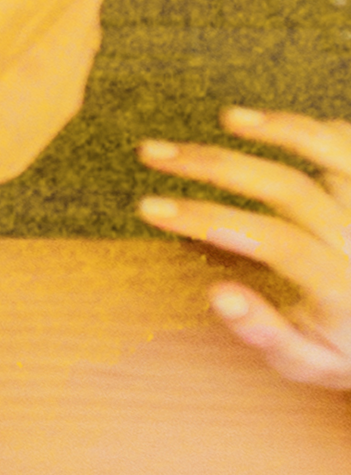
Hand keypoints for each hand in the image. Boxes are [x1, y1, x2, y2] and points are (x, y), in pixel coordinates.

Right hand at [139, 105, 350, 388]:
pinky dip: (313, 128)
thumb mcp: (306, 361)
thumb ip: (266, 332)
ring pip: (331, 153)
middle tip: (154, 154)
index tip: (149, 209)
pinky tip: (270, 124)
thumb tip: (219, 293)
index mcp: (342, 289)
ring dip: (278, 129)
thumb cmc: (342, 346)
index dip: (211, 220)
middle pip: (290, 189)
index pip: (274, 242)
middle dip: (215, 166)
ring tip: (227, 118)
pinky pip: (348, 145)